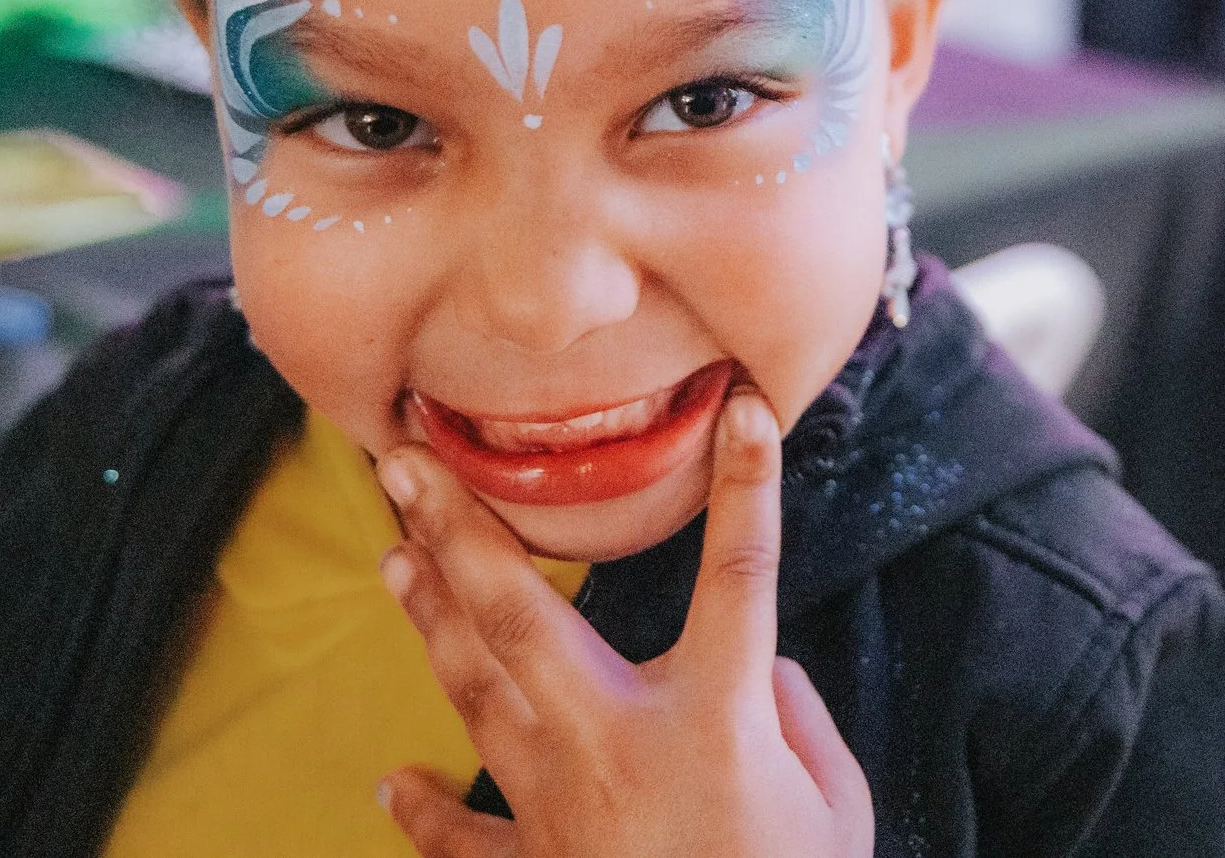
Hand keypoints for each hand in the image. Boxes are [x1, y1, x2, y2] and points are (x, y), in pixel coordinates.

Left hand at [374, 385, 873, 856]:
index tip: (746, 409)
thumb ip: (795, 718)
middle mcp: (619, 745)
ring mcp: (563, 811)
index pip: (741, 574)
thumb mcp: (836, 805)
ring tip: (390, 552)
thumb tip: (762, 674)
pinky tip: (388, 783)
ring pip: (476, 694)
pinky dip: (425, 814)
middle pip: (524, 616)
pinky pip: (467, 841)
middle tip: (406, 457)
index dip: (751, 488)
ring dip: (429, 620)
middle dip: (460, 527)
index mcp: (715, 719)